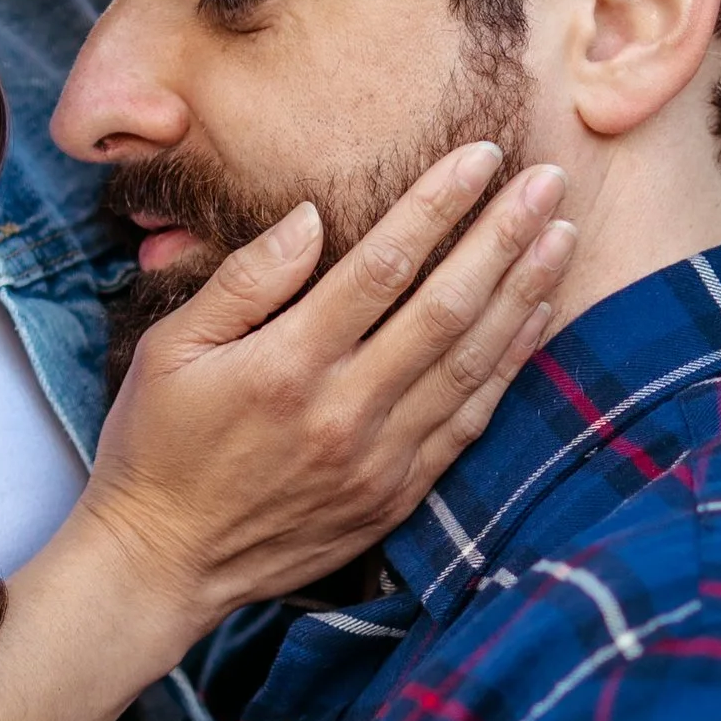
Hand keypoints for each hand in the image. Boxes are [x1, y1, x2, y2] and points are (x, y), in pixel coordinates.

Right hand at [82, 146, 574, 634]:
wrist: (164, 563)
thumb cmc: (157, 444)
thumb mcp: (168, 349)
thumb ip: (244, 280)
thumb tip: (310, 217)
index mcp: (286, 365)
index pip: (381, 267)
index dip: (437, 205)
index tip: (480, 157)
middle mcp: (343, 412)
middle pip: (447, 308)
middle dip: (504, 236)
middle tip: (548, 180)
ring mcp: (379, 460)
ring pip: (472, 363)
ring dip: (524, 293)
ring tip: (564, 234)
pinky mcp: (396, 495)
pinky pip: (469, 421)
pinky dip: (510, 364)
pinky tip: (537, 316)